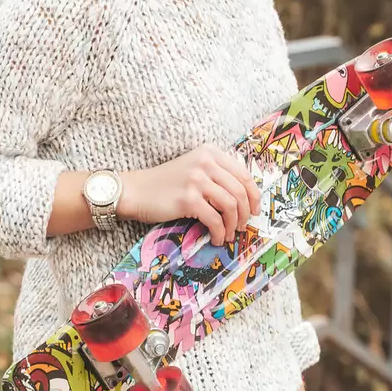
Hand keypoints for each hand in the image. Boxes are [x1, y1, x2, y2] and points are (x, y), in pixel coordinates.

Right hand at [117, 144, 260, 245]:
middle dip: (245, 213)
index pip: (243, 174)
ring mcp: (197, 179)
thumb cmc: (166, 184)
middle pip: (240, 191)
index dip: (254, 195)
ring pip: (230, 206)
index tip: (255, 211)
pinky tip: (215, 238)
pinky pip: (214, 219)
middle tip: (242, 227)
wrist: (136, 191)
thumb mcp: (194, 169)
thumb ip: (216, 175)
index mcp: (210, 153)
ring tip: (227, 235)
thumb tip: (245, 199)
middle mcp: (205, 162)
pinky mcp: (188, 198)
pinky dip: (219, 232)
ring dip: (233, 225)